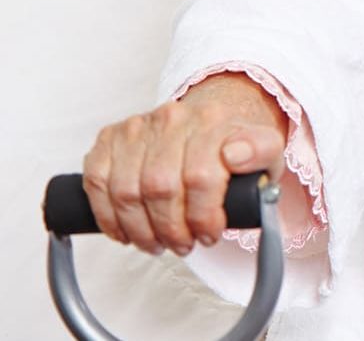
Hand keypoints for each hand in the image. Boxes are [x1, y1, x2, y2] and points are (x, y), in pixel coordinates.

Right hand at [80, 74, 288, 256]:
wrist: (211, 119)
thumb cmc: (235, 145)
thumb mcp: (267, 151)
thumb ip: (263, 153)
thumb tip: (236, 156)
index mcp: (213, 121)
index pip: (201, 177)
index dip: (203, 216)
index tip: (210, 234)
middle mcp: (172, 118)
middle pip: (161, 188)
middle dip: (171, 229)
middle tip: (183, 244)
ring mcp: (137, 126)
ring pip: (127, 190)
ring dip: (141, 229)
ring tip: (157, 242)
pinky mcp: (110, 138)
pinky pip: (97, 183)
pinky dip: (109, 216)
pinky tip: (127, 232)